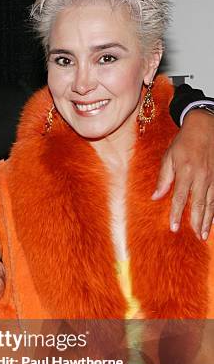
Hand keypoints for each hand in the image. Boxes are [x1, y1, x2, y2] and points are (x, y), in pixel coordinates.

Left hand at [152, 108, 213, 239]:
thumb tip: (155, 197)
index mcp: (186, 172)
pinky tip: (213, 220)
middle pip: (199, 204)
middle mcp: (202, 177)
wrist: (206, 125)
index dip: (177, 214)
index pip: (180, 198)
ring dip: (208, 220)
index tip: (174, 228)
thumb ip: (163, 178)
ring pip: (211, 203)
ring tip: (204, 234)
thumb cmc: (184, 141)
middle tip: (195, 238)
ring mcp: (213, 177)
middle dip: (197, 223)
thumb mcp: (169, 156)